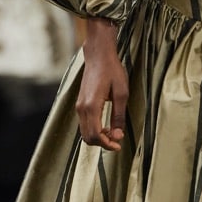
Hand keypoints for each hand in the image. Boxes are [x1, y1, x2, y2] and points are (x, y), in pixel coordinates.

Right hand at [76, 18, 127, 150]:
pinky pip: (84, 124)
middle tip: (117, 141)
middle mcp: (81, 108)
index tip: (118, 145)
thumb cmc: (112, 72)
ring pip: (84, 132)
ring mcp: (79, 106)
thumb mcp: (122, 94)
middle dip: (102, 143)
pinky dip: (93, 130)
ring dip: (98, 137)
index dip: (107, 144)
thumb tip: (117, 136)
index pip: (95, 134)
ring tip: (112, 132)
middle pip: (88, 137)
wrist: (99, 56)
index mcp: (92, 106)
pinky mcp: (79, 104)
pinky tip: (105, 126)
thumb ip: (119, 116)